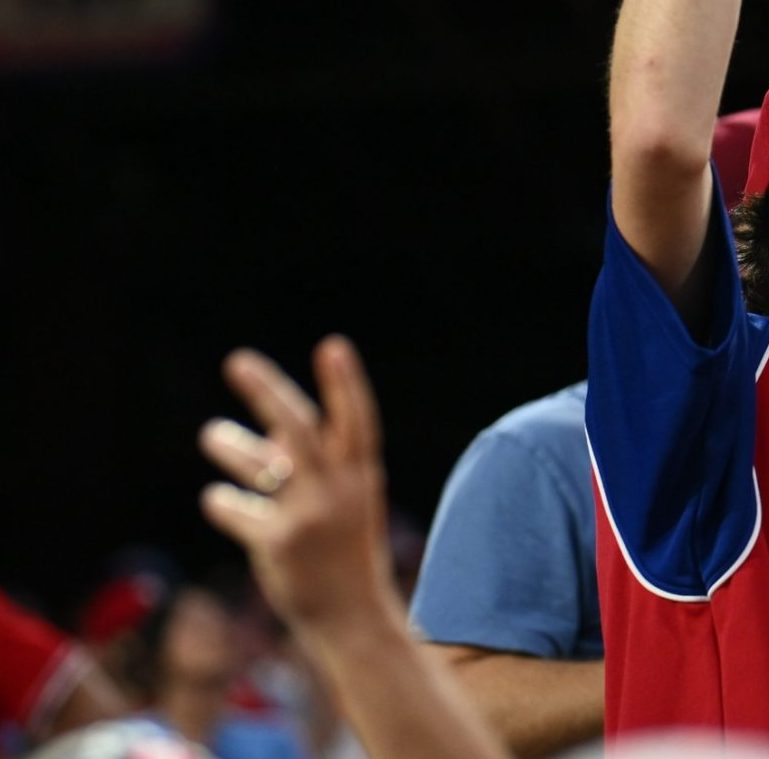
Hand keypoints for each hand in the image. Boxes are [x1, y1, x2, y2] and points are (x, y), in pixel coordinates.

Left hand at [198, 337, 396, 638]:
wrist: (353, 617)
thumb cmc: (344, 554)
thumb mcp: (343, 504)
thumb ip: (309, 468)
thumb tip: (261, 437)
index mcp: (362, 476)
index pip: (357, 420)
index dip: (346, 383)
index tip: (333, 345)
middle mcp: (338, 490)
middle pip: (298, 428)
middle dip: (267, 390)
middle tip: (237, 361)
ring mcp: (307, 516)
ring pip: (261, 465)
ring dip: (231, 445)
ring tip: (212, 434)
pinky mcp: (277, 543)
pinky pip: (235, 510)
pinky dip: (222, 503)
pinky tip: (217, 501)